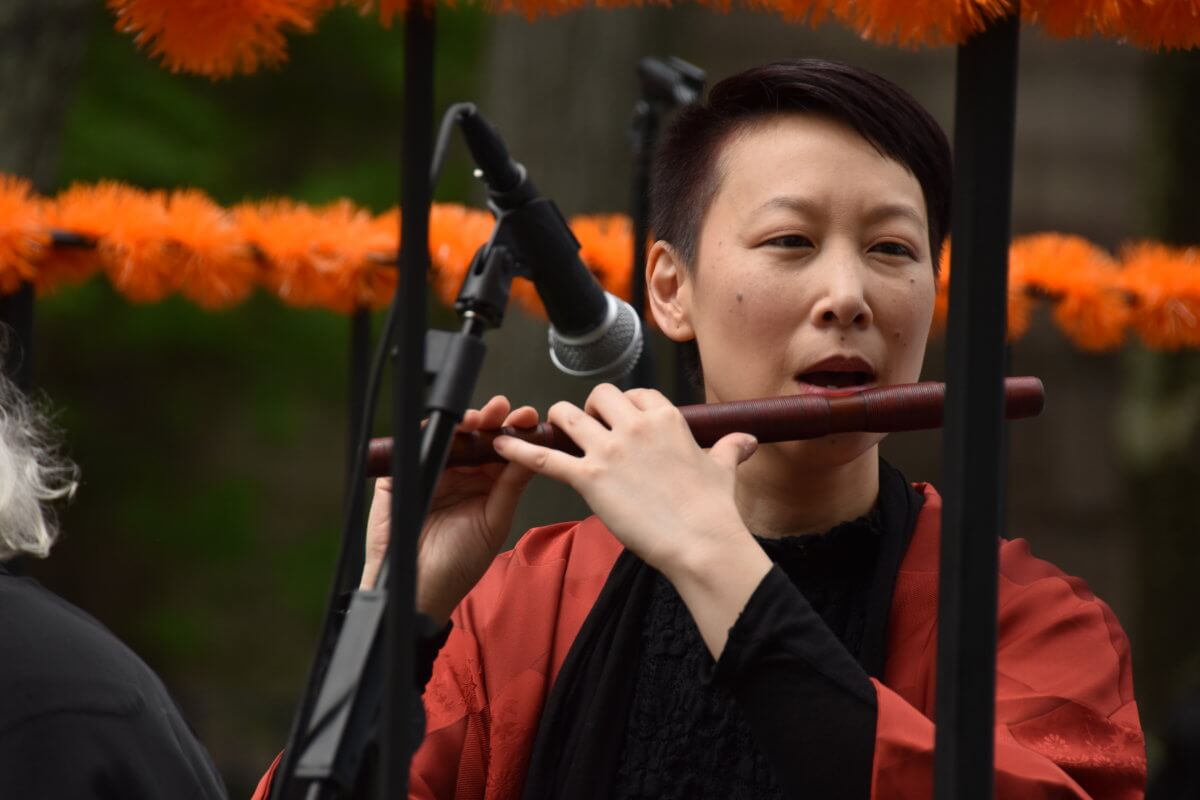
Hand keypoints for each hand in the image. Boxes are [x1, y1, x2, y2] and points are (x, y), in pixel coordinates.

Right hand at [361, 396, 537, 625]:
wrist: (422, 587)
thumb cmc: (459, 562)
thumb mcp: (494, 521)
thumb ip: (511, 485)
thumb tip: (535, 452)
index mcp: (484, 483)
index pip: (501, 448)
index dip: (514, 431)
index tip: (528, 417)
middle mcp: (459, 473)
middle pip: (475, 435)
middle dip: (490, 418)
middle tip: (502, 409)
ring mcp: (430, 471)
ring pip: (447, 436)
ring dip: (463, 423)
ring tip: (479, 418)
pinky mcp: (400, 475)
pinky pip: (415, 448)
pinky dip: (430, 435)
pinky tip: (447, 431)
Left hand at [493, 384, 757, 575]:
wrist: (703, 543)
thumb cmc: (714, 510)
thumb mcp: (723, 469)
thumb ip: (729, 448)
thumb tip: (747, 440)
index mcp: (666, 418)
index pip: (634, 393)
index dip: (624, 407)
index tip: (622, 422)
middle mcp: (635, 425)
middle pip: (597, 397)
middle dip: (590, 411)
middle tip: (590, 433)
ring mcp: (610, 450)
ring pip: (567, 416)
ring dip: (559, 423)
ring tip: (559, 438)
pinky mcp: (590, 478)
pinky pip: (545, 457)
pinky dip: (519, 450)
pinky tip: (500, 447)